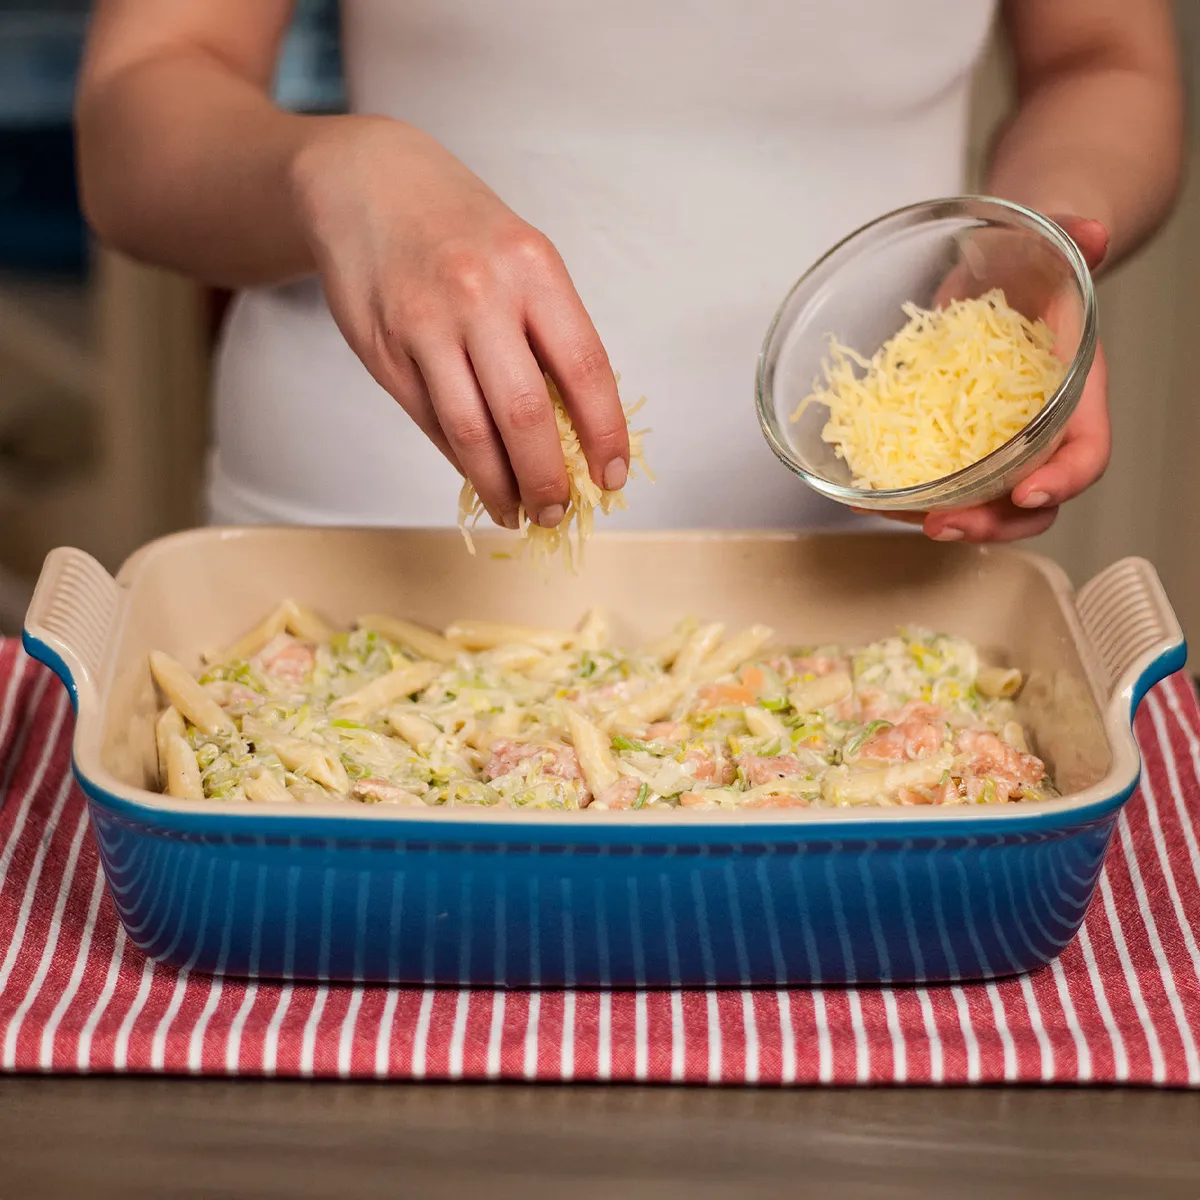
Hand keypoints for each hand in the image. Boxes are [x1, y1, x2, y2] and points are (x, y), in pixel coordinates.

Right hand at [289, 117, 628, 529]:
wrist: (364, 181)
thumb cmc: (459, 227)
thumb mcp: (523, 256)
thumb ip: (549, 332)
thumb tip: (578, 428)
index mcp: (533, 268)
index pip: (586, 368)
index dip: (605, 434)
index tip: (612, 477)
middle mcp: (479, 294)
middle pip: (526, 414)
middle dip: (548, 480)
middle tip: (558, 512)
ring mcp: (424, 324)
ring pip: (471, 432)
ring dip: (502, 486)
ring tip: (520, 513)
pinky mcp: (382, 350)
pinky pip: (431, 423)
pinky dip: (462, 460)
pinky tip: (482, 478)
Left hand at [876, 216, 1110, 542]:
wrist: (1004, 276)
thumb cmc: (1034, 270)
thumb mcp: (1051, 248)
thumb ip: (1071, 238)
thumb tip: (1089, 232)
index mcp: (1075, 397)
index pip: (1087, 453)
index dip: (1064, 479)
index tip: (1029, 492)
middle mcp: (1039, 433)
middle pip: (1031, 502)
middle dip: (992, 523)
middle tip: (947, 525)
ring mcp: (996, 446)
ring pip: (983, 504)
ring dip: (945, 519)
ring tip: (901, 517)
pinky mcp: (955, 444)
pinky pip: (940, 483)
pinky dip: (906, 497)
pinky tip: (868, 498)